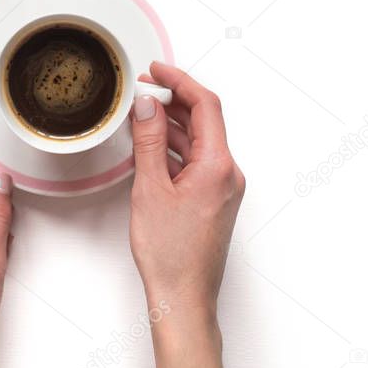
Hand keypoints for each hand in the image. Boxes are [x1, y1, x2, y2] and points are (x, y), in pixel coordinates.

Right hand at [128, 62, 244, 319]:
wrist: (183, 298)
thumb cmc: (170, 254)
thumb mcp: (150, 188)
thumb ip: (149, 141)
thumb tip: (148, 104)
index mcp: (218, 166)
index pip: (205, 105)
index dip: (179, 80)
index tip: (156, 69)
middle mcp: (227, 173)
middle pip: (203, 120)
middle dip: (173, 99)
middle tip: (142, 89)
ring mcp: (222, 187)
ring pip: (198, 140)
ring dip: (170, 124)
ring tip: (139, 114)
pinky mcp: (213, 198)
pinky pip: (195, 160)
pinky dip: (173, 147)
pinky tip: (150, 146)